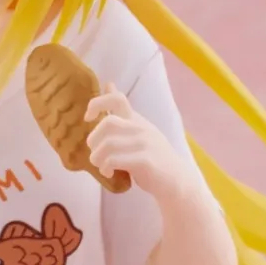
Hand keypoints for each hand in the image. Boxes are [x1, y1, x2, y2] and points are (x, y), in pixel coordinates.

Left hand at [84, 84, 198, 199]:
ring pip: (108, 144)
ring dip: (97, 158)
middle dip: (93, 140)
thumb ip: (122, 112)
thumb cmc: (153, 156)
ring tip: (102, 166)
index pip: (116, 98)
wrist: (177, 180)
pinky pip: (115, 160)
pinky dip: (106, 168)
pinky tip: (109, 173)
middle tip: (95, 153)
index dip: (96, 104)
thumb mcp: (138, 129)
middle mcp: (140, 128)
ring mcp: (144, 144)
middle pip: (107, 123)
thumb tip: (108, 84)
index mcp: (136, 120)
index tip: (88, 118)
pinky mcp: (145, 161)